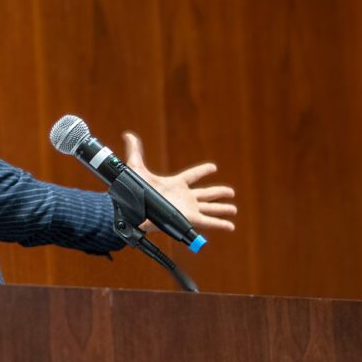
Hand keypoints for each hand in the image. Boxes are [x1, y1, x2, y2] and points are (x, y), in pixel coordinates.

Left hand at [121, 131, 236, 232]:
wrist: (134, 209)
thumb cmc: (134, 190)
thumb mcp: (136, 167)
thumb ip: (134, 151)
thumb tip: (128, 135)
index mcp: (175, 184)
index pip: (192, 176)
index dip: (202, 171)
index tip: (213, 167)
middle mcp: (184, 197)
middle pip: (206, 193)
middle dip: (218, 192)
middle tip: (231, 192)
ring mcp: (188, 208)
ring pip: (210, 208)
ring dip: (222, 208)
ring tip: (233, 210)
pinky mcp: (190, 219)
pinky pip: (209, 222)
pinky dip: (220, 224)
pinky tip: (230, 226)